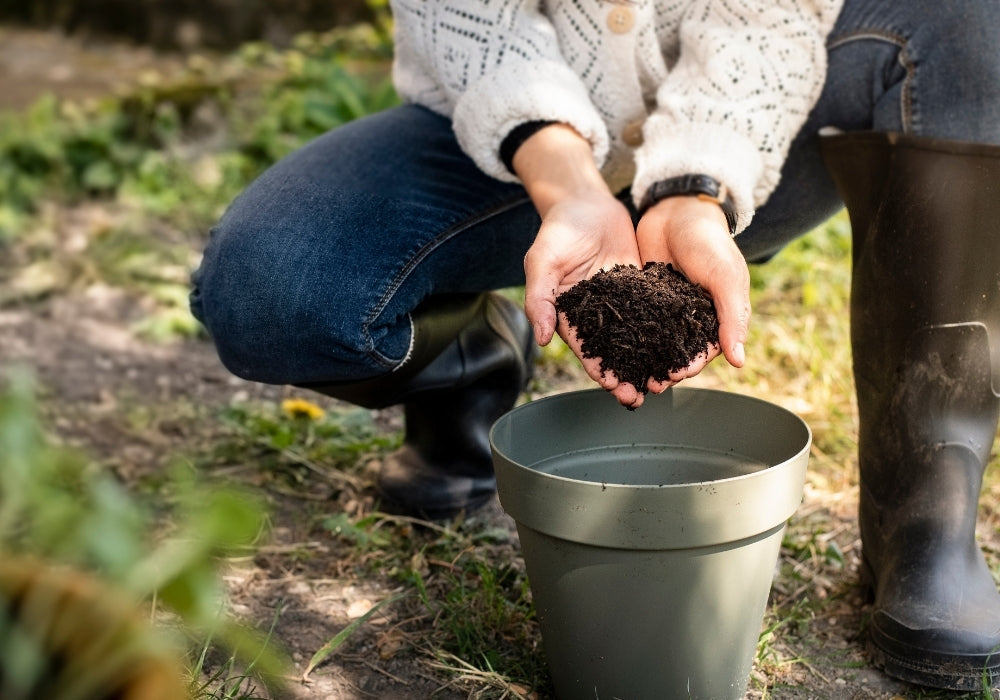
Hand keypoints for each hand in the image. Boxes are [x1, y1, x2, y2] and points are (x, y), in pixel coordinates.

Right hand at [513, 124, 646, 406]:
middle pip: (613, 351)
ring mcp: (618, 302)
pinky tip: (682, 343)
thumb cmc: (557, 231)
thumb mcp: (542, 262)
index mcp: (569, 315)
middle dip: (628, 374)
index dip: (601, 371)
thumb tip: (542, 339)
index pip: (587, 350)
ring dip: (649, 358)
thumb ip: (540, 299)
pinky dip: (665, 328)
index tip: (616, 389)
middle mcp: (596, 314)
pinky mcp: (638, 287)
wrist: (584, 202)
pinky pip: (653, 311)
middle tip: (644, 395)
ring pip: (635, 336)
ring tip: (667, 378)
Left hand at [635, 194, 750, 393]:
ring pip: (652, 342)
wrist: (678, 209)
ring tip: (624, 374)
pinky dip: (625, 335)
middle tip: (642, 385)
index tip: (671, 378)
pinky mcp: (642, 297)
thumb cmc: (710, 242)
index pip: (702, 352)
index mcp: (715, 318)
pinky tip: (610, 347)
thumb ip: (733, 318)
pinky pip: (634, 321)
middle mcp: (689, 318)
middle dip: (660, 370)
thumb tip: (739, 361)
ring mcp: (664, 309)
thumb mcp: (725, 277)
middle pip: (674, 353)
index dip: (688, 367)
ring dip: (640, 359)